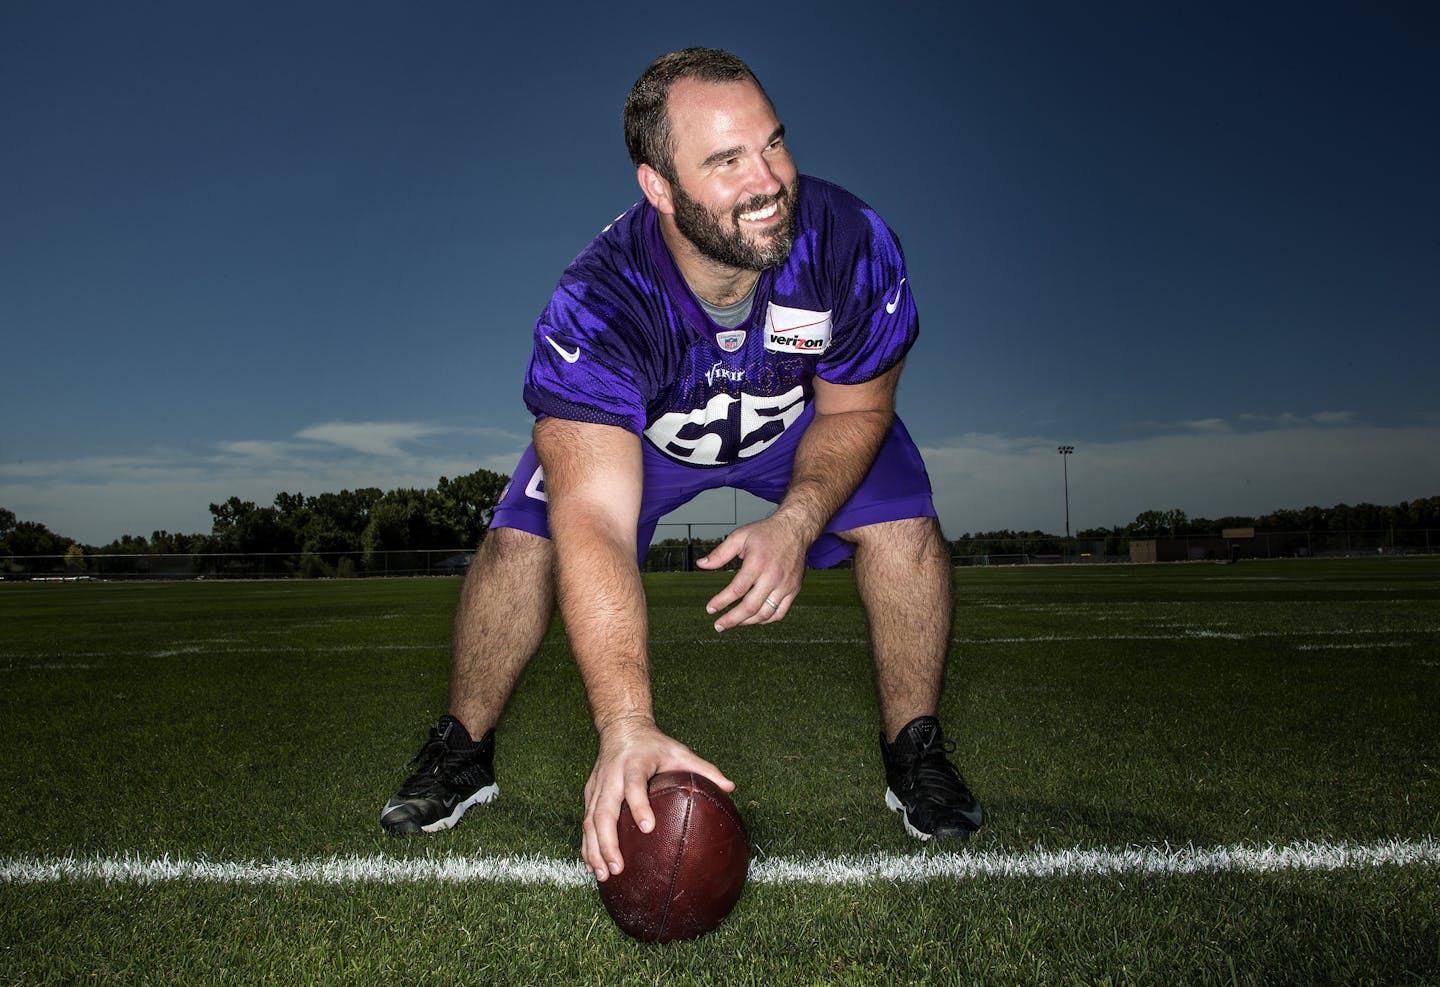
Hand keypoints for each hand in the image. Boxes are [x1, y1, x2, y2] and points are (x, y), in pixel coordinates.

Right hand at [582, 716, 732, 881]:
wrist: (621, 728)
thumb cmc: (654, 744)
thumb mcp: (680, 751)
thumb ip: (704, 769)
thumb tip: (730, 788)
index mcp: (635, 763)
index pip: (634, 784)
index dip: (639, 805)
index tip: (648, 827)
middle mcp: (612, 776)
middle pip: (603, 811)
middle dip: (608, 842)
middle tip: (618, 867)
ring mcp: (597, 786)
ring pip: (590, 821)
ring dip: (595, 850)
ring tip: (604, 876)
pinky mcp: (590, 794)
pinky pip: (586, 823)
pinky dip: (587, 846)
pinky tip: (594, 866)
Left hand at [695, 515, 807, 630]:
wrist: (795, 529)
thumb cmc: (766, 532)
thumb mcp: (739, 536)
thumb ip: (720, 553)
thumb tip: (701, 565)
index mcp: (757, 562)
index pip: (737, 589)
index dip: (721, 602)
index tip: (710, 609)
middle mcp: (773, 576)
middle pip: (751, 607)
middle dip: (732, 620)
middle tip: (718, 625)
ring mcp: (785, 585)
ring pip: (765, 614)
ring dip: (747, 622)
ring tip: (734, 622)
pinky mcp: (794, 589)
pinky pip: (780, 613)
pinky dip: (765, 620)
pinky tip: (753, 619)